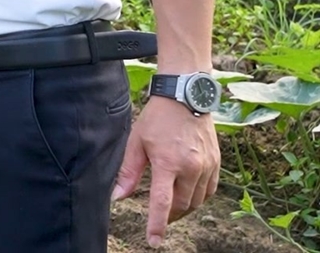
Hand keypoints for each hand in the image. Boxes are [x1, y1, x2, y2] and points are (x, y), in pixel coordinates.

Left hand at [113, 96, 220, 246]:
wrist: (185, 97)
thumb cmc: (157, 118)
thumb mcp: (136, 142)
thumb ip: (128, 172)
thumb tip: (118, 195)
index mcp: (169, 163)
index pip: (163, 202)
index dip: (158, 224)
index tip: (154, 240)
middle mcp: (192, 167)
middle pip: (182, 205)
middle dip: (169, 216)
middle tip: (160, 218)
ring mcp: (207, 165)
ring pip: (197, 201)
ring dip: (184, 208)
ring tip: (171, 206)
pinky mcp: (217, 162)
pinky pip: (210, 190)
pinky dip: (199, 197)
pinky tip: (188, 194)